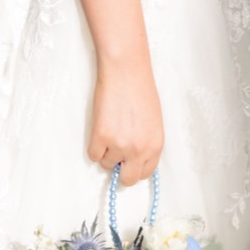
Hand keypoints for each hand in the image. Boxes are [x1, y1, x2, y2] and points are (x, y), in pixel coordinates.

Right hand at [88, 60, 163, 185]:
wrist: (126, 71)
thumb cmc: (140, 89)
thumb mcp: (153, 121)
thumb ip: (146, 142)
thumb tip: (135, 157)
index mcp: (156, 145)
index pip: (145, 173)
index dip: (135, 167)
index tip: (129, 161)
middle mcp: (139, 149)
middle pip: (127, 179)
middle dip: (121, 169)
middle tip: (116, 154)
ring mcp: (120, 145)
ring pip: (107, 164)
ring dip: (106, 151)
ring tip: (111, 127)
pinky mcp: (101, 137)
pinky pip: (93, 155)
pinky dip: (94, 145)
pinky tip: (101, 127)